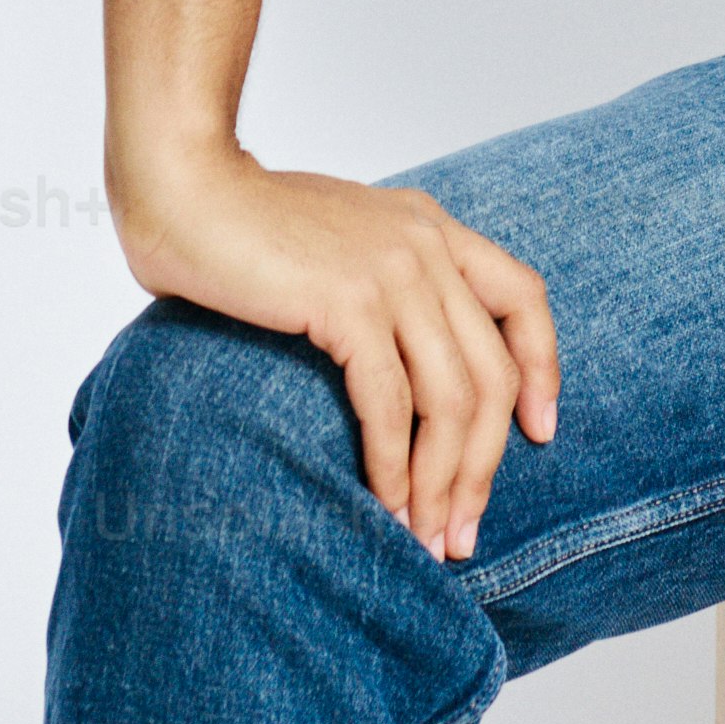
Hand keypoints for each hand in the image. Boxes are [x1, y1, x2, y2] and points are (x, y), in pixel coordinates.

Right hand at [113, 136, 559, 565]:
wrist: (182, 186)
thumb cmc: (241, 225)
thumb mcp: (340, 240)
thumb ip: (381, 283)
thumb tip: (399, 363)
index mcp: (431, 227)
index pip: (523, 297)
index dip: (542, 369)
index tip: (540, 432)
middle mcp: (427, 245)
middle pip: (493, 373)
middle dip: (484, 465)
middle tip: (464, 531)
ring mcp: (394, 271)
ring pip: (452, 398)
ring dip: (443, 481)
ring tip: (428, 538)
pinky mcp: (349, 302)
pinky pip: (391, 403)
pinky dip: (393, 466)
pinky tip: (384, 505)